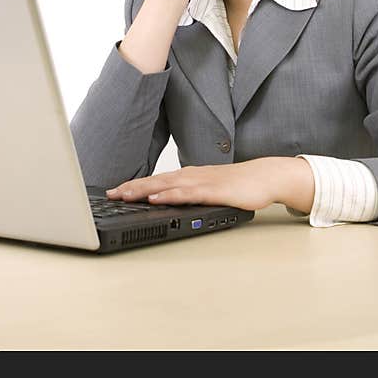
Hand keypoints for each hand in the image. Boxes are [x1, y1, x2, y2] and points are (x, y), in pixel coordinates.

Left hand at [105, 158, 314, 212]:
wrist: (266, 177)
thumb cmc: (239, 184)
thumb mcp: (210, 189)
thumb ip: (191, 194)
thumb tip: (171, 201)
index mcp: (189, 175)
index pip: (156, 180)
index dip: (134, 185)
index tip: (115, 191)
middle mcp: (191, 175)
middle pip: (155, 181)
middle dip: (131, 187)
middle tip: (110, 194)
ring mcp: (202, 182)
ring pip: (166, 185)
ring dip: (143, 190)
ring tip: (124, 195)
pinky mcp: (213, 191)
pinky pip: (186, 194)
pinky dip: (168, 196)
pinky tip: (155, 199)